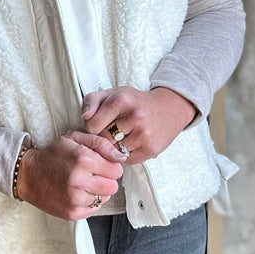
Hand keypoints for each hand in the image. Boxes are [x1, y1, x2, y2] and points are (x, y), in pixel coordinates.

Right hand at [15, 131, 125, 219]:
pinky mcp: (72, 213)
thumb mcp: (75, 139)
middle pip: (112, 186)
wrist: (28, 174)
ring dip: (96, 191)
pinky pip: (93, 209)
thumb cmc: (52, 155)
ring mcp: (75, 199)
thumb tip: (121, 156)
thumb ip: (101, 144)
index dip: (110, 166)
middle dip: (105, 179)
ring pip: (104, 198)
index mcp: (83, 160)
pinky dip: (88, 202)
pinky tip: (76, 193)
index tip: (100, 164)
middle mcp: (80, 181)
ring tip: (82, 183)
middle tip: (92, 174)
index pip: (117, 169)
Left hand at [81, 86, 195, 164]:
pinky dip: (125, 154)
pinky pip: (127, 160)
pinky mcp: (151, 148)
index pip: (91, 125)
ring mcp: (144, 134)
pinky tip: (131, 143)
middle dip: (103, 137)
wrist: (169, 108)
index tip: (100, 123)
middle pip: (103, 139)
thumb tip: (85, 117)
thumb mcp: (113, 93)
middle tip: (111, 130)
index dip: (92, 126)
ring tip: (122, 136)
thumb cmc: (136, 101)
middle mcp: (134, 116)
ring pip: (114, 151)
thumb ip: (92, 101)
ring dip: (114, 147)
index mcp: (121, 100)